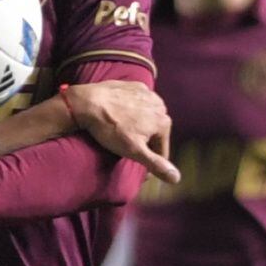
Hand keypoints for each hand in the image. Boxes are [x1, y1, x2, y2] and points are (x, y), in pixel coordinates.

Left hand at [63, 81, 177, 183]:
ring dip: (139, 126)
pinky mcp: (134, 86)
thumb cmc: (111, 129)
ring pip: (147, 117)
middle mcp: (160, 105)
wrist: (89, 103)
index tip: (141, 173)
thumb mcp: (134, 151)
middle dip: (145, 143)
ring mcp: (147, 93)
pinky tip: (120, 116)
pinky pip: (137, 103)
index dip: (151, 164)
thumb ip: (157, 164)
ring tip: (122, 133)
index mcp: (164, 122)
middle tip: (127, 149)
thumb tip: (177, 179)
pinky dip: (132, 111)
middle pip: (155, 133)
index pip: (162, 150)